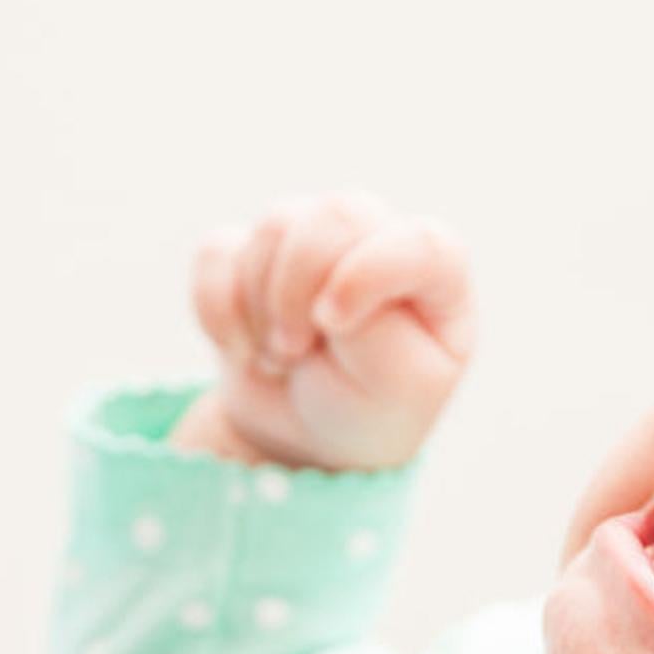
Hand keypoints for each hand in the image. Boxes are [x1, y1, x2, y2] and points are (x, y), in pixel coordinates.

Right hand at [179, 192, 474, 471]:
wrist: (305, 438)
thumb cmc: (370, 410)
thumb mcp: (399, 389)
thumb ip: (379, 330)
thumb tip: (326, 285)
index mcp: (437, 271)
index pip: (418, 242)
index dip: (366, 276)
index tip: (333, 326)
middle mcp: (378, 238)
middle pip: (335, 215)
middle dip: (300, 291)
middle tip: (295, 352)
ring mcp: (315, 239)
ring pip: (275, 226)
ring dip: (261, 306)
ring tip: (279, 358)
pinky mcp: (255, 252)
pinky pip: (217, 252)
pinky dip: (217, 309)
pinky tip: (240, 348)